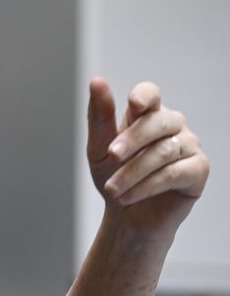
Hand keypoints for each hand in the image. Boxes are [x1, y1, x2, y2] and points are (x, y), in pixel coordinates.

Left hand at [87, 77, 208, 243]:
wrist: (125, 214)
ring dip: (132, 172)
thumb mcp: (99, 147)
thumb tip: (97, 81)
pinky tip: (127, 197)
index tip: (134, 105)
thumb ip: (100, 115)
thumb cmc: (113, 175)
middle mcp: (172, 125)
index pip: (150, 94)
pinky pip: (174, 173)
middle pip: (157, 122)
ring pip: (163, 151)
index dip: (144, 96)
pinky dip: (147, 186)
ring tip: (112, 189)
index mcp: (147, 114)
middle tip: (110, 157)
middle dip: (131, 140)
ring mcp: (190, 146)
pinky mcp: (198, 170)